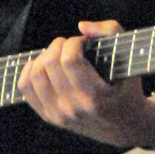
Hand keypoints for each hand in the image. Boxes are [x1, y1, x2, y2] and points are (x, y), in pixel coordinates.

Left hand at [17, 20, 154, 147]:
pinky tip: (43, 64)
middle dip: (59, 45)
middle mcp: (74, 109)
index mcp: (95, 97)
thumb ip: (111, 31)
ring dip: (44, 56)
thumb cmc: (127, 88)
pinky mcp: (49, 117)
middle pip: (50, 64)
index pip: (70, 60)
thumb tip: (81, 26)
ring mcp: (59, 115)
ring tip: (58, 55)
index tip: (83, 43)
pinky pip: (25, 88)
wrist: (126, 127)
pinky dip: (29, 70)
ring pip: (35, 75)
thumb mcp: (128, 58)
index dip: (74, 43)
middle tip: (70, 45)